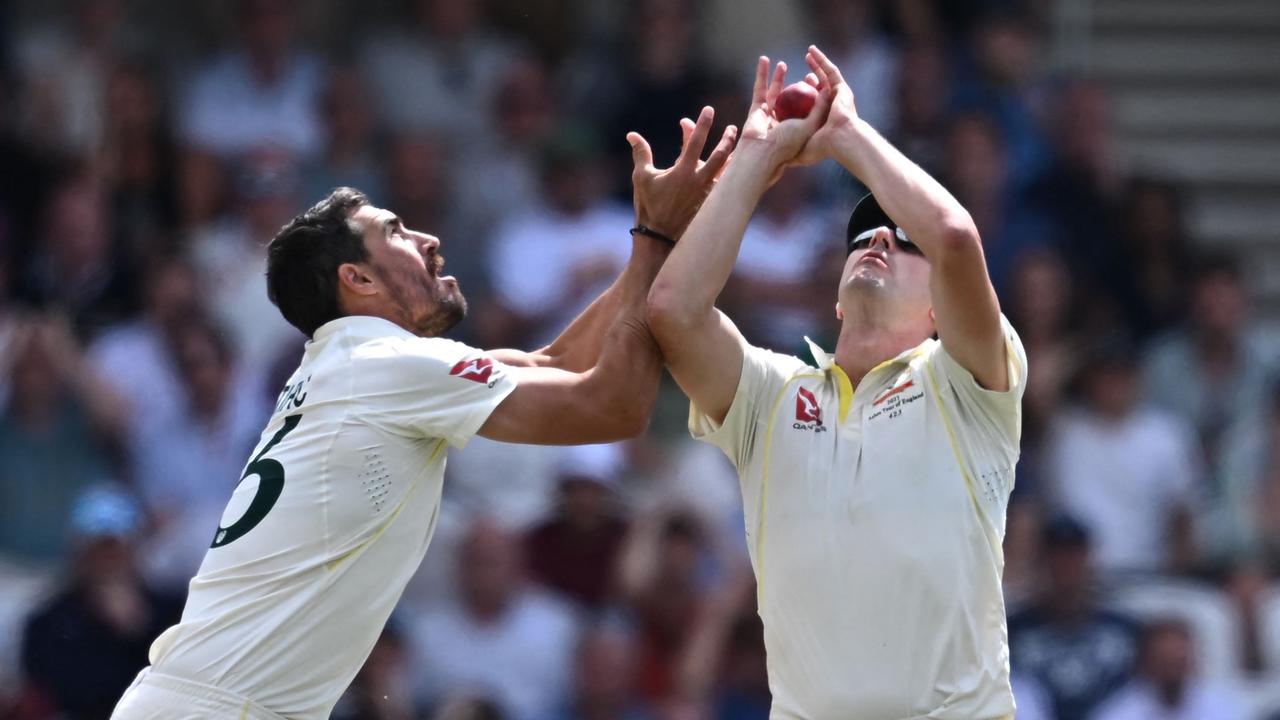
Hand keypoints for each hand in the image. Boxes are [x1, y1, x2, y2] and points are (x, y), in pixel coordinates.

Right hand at [629, 106, 737, 239]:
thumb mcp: (641, 178)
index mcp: (683, 171)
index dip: (702, 124)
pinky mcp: (711, 204)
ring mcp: (708, 194)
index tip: (709, 110)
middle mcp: (700, 181)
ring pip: (727, 171)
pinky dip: (732, 178)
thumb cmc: (649, 206)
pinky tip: (738, 173)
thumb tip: (632, 135)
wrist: (660, 238)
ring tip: (738, 148)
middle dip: (727, 140)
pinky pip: (726, 187)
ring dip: (732, 157)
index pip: (695, 141)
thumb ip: (641, 153)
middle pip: (720, 155)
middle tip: (732, 129)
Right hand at [735, 56, 833, 176]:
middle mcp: (784, 122)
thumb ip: (819, 107)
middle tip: (806, 73)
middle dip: (798, 85)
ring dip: (778, 77)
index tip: (817, 80)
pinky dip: (761, 75)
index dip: (815, 93)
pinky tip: (764, 61)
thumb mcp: (809, 125)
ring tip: (782, 64)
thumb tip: (828, 89)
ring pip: (775, 93)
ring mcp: (770, 116)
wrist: (762, 152)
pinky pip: (760, 89)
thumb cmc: (787, 142)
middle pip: (793, 99)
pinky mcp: (757, 110)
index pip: (809, 108)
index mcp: (799, 128)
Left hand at [792, 45, 860, 166]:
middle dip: (811, 80)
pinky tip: (812, 51)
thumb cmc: (821, 147)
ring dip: (817, 64)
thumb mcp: (801, 154)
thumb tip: (779, 163)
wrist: (840, 140)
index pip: (810, 106)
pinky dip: (822, 60)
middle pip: (819, 89)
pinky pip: (830, 70)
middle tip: (799, 73)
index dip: (800, 97)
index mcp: (822, 121)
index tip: (788, 92)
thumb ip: (790, 157)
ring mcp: (838, 96)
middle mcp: (831, 108)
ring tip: (809, 53)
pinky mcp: (842, 88)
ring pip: (825, 76)